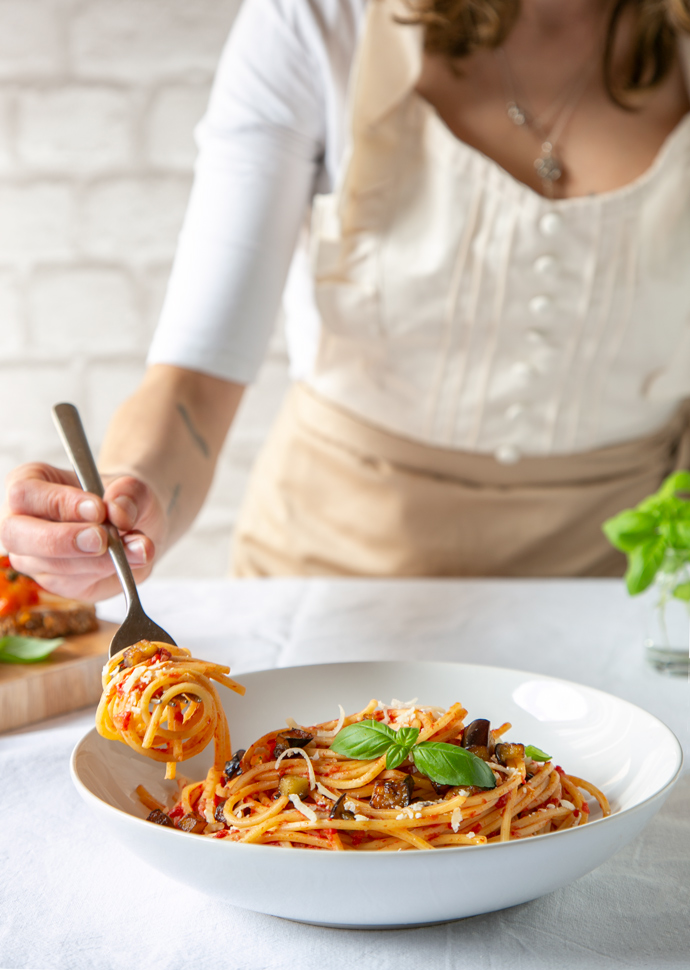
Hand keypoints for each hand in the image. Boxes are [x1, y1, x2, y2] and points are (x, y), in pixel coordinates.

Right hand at [0, 463, 166, 601]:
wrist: (132, 524)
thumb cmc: (118, 498)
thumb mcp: (132, 487)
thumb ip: (129, 494)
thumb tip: (119, 513)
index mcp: (28, 485)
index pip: (25, 493)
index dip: (60, 502)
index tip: (98, 509)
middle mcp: (21, 523)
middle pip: (16, 535)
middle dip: (62, 539)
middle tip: (102, 539)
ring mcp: (33, 558)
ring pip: (51, 566)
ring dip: (98, 560)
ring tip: (136, 546)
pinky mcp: (55, 582)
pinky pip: (73, 584)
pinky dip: (107, 572)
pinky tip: (131, 560)